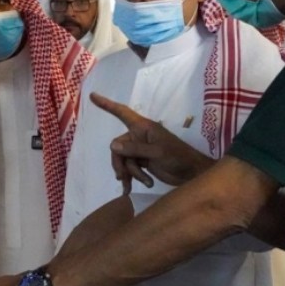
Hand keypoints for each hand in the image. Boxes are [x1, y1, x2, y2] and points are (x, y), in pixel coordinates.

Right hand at [89, 93, 214, 195]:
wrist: (192, 174)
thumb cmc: (179, 157)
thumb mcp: (157, 153)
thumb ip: (135, 149)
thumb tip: (113, 146)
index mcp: (143, 127)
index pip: (122, 113)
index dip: (107, 105)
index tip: (92, 96)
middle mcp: (139, 136)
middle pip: (118, 147)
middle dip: (120, 163)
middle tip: (123, 178)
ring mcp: (140, 150)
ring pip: (122, 160)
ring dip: (128, 174)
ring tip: (134, 186)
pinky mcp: (142, 162)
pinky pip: (129, 169)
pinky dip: (130, 178)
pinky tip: (130, 189)